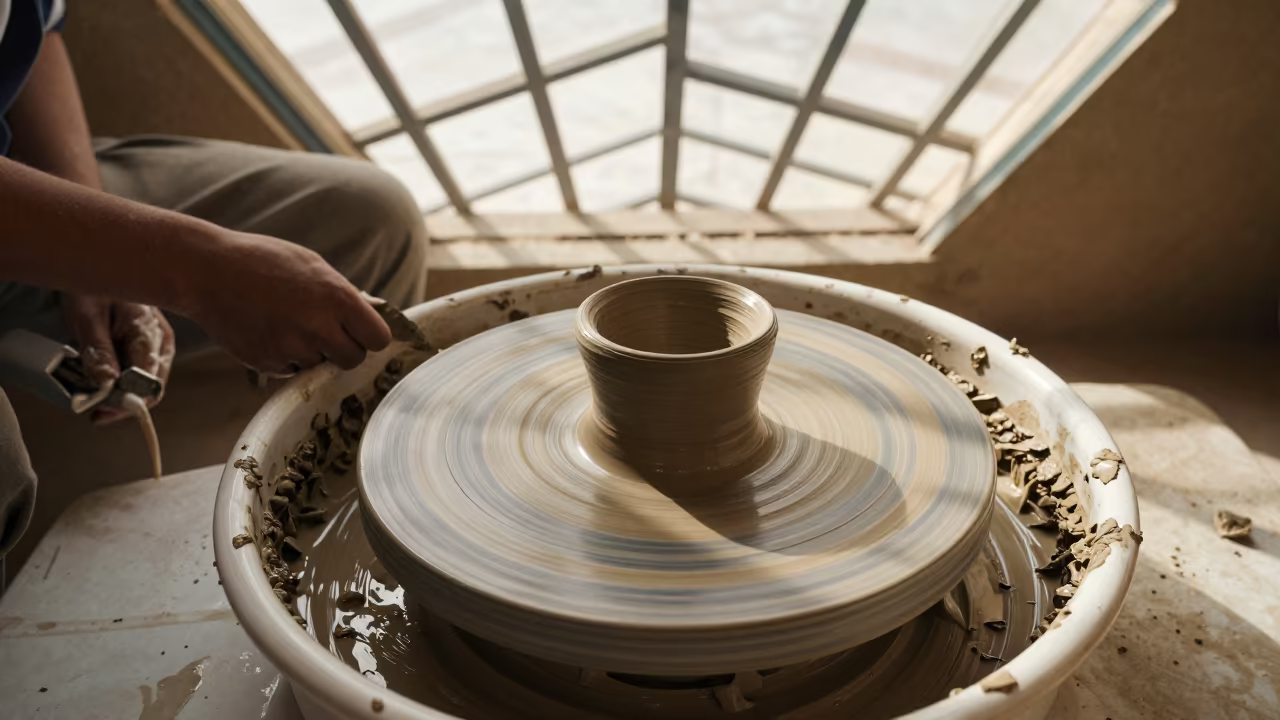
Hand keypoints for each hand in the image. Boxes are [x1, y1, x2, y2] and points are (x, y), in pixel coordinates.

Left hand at [60, 295, 174, 423]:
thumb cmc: (96, 284)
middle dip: (121, 403)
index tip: (99, 411)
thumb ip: (98, 351)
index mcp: (149, 334)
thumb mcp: (88, 316)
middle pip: (150, 389)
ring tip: (92, 390)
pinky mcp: (150, 345)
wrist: (104, 262)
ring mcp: (159, 345)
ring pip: (144, 384)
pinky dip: (120, 380)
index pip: (148, 385)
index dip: (125, 403)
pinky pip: (139, 373)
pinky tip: (102, 375)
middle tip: (92, 408)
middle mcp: (161, 343)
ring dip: (119, 392)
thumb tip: (106, 385)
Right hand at [182, 230, 391, 374]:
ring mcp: (292, 348)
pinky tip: (268, 331)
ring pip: (321, 367)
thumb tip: (373, 314)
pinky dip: (285, 358)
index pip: (378, 338)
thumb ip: (343, 294)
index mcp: (336, 298)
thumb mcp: (312, 265)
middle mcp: (318, 327)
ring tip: (287, 323)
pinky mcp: (268, 363)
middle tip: (325, 333)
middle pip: (354, 359)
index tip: (361, 332)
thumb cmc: (262, 261)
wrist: (206, 271)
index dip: (370, 336)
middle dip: (344, 350)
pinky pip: (291, 370)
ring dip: (312, 353)